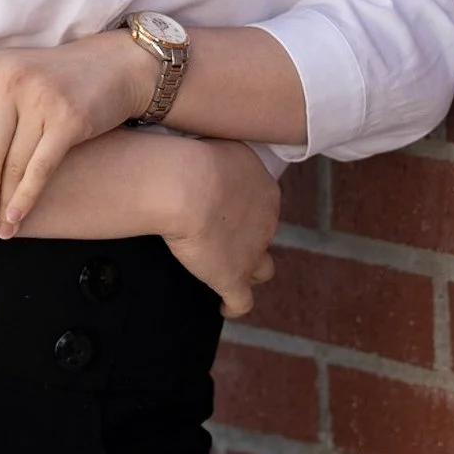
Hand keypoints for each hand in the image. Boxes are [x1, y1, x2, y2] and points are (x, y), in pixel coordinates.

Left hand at [0, 33, 154, 236]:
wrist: (114, 65)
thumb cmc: (53, 71)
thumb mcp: (8, 62)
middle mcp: (9, 82)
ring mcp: (41, 100)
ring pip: (13, 166)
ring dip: (4, 204)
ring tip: (0, 228)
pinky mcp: (68, 120)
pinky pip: (40, 169)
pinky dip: (27, 197)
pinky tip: (17, 216)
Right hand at [161, 139, 280, 318]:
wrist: (187, 185)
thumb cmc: (195, 158)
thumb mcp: (219, 145)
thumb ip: (225, 159)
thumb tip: (213, 162)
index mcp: (264, 188)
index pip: (261, 203)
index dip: (244, 208)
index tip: (226, 208)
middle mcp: (267, 221)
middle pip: (263, 233)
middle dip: (248, 236)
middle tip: (222, 235)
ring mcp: (253, 252)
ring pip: (262, 268)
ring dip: (249, 269)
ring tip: (230, 271)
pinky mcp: (233, 277)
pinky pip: (241, 302)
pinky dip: (233, 306)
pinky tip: (224, 308)